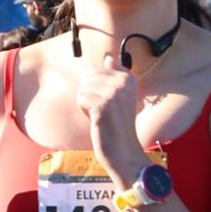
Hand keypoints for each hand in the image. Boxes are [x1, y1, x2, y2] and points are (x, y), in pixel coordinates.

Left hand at [70, 58, 146, 186]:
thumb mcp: (120, 98)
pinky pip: (81, 98)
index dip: (96, 86)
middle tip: (104, 111)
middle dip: (89, 94)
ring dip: (86, 103)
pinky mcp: (103, 106)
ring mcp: (114, 94)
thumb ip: (115, 76)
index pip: (98, 69)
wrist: (124, 152)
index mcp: (129, 79)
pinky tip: (97, 121)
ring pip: (83, 88)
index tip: (109, 102)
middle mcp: (124, 83)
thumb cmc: (118, 126)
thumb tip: (109, 58)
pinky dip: (84, 111)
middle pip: (88, 77)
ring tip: (101, 116)